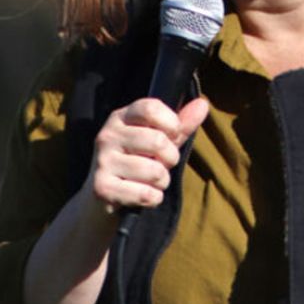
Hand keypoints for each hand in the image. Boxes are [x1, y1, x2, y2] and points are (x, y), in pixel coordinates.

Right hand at [87, 96, 209, 212]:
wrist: (101, 199)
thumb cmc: (136, 164)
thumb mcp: (158, 141)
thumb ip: (180, 125)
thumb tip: (203, 104)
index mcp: (120, 118)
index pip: (151, 108)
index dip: (171, 124)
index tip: (172, 136)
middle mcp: (108, 135)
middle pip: (157, 141)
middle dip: (170, 159)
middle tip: (160, 164)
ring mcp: (103, 161)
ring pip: (155, 171)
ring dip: (161, 182)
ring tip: (149, 181)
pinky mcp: (102, 188)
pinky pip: (146, 194)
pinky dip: (153, 199)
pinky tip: (140, 195)